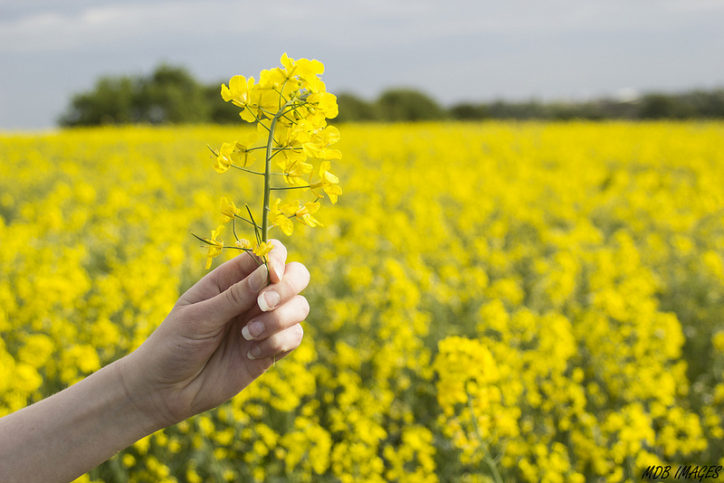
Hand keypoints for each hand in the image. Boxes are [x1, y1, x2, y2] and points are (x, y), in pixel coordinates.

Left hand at [118, 239, 308, 428]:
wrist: (166, 391)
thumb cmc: (174, 345)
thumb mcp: (199, 316)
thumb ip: (234, 296)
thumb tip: (266, 271)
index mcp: (230, 280)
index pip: (266, 254)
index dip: (276, 258)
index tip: (271, 275)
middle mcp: (252, 297)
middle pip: (294, 276)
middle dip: (287, 287)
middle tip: (264, 305)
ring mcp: (264, 323)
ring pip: (299, 307)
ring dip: (280, 318)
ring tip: (248, 335)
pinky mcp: (270, 350)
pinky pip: (294, 336)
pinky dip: (278, 342)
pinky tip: (250, 354)